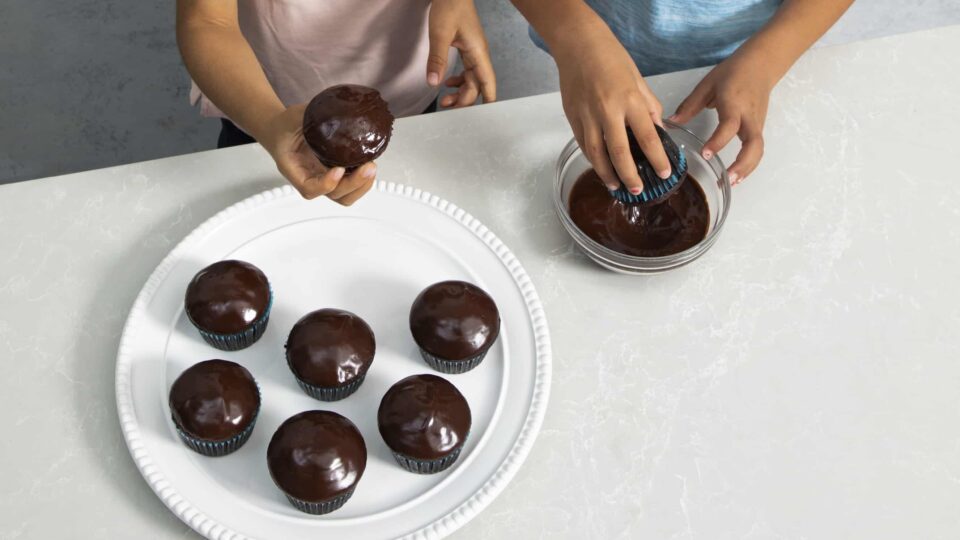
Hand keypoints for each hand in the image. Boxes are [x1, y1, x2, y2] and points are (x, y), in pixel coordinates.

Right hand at [260, 105, 376, 204]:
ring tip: (371, 167)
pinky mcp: (335, 175)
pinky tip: (369, 165)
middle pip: (334, 195)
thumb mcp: (294, 117)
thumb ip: (313, 115)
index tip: (338, 169)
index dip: (326, 184)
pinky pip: (350, 188)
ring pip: (344, 196)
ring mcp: (324, 179)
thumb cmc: (284, 126)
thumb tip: (340, 109)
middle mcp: (310, 178)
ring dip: (361, 185)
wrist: (280, 130)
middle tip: (367, 166)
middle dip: (353, 183)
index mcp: (294, 169)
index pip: (309, 188)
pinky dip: (363, 182)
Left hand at [427, 0, 495, 107]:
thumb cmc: (449, 7)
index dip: (488, 102)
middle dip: (465, 100)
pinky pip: (466, 71)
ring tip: (445, 100)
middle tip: (447, 108)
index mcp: (478, 53)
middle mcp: (479, 55)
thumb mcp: (440, 34)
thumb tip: (433, 84)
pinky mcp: (466, 48)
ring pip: (471, 80)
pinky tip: (447, 83)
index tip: (485, 119)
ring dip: (460, 92)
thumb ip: (437, 59)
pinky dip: (458, 80)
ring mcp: (474, 52)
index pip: (488, 83)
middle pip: (477, 86)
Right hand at [551, 19, 670, 193]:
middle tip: (639, 190)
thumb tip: (658, 129)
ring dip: (607, 174)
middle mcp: (608, 111)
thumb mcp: (638, 79)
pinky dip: (593, 160)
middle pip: (619, 153)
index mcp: (629, 100)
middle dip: (630, 176)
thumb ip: (648, 106)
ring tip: (616, 187)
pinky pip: (584, 145)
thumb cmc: (611, 57)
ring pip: (596, 154)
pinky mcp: (573, 118)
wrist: (578, 45)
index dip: (657, 159)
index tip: (664, 173)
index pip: (647, 137)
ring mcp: (587, 116)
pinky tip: (601, 168)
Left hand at [669, 51, 773, 185]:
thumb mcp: (708, 84)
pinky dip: (749, 164)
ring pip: (758, 149)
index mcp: (734, 103)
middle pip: (753, 144)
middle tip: (726, 178)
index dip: (719, 140)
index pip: (729, 125)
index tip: (705, 153)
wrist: (762, 64)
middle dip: (742, 163)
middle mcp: (749, 116)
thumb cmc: (733, 72)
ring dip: (747, 168)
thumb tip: (671, 123)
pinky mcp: (759, 127)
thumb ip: (690, 105)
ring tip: (730, 182)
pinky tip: (735, 176)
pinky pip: (757, 148)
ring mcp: (757, 123)